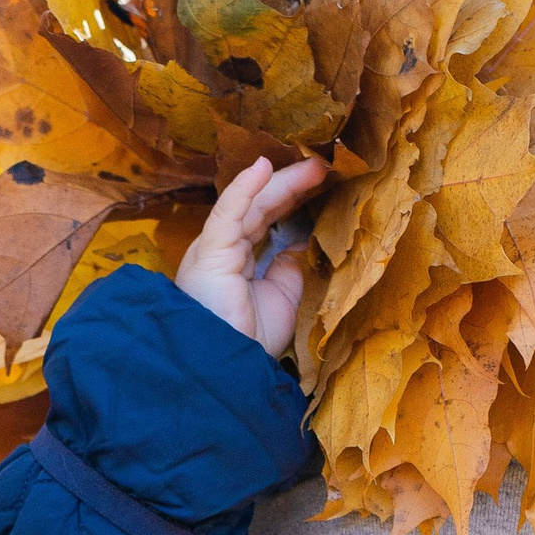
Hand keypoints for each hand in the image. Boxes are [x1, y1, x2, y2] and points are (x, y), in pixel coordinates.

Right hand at [174, 153, 328, 358]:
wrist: (225, 369)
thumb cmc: (251, 342)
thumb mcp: (282, 300)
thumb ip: (289, 269)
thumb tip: (299, 243)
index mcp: (238, 262)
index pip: (267, 222)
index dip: (294, 202)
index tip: (323, 186)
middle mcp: (225, 250)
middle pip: (262, 208)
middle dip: (294, 187)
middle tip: (324, 168)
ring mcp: (216, 248)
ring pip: (252, 205)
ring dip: (283, 182)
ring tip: (314, 165)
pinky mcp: (210, 250)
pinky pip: (228, 212)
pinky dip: (244, 188)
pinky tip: (264, 166)